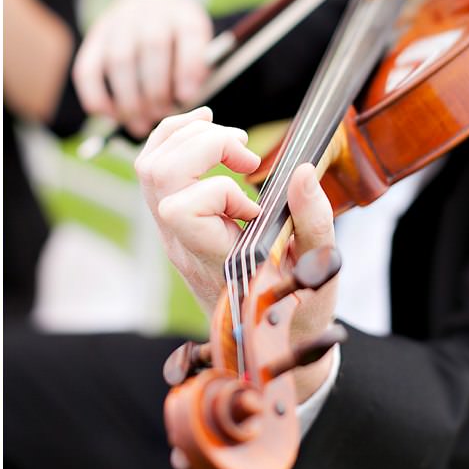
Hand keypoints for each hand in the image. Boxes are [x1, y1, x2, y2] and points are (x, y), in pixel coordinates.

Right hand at [73, 0, 212, 136]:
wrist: (147, 9)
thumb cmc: (177, 43)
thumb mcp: (196, 49)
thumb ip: (195, 70)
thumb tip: (183, 99)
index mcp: (181, 12)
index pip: (188, 32)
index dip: (187, 67)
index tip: (186, 98)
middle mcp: (148, 11)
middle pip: (151, 46)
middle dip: (156, 89)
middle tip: (160, 116)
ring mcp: (116, 22)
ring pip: (118, 60)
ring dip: (129, 99)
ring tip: (140, 124)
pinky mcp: (94, 39)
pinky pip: (87, 69)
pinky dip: (97, 96)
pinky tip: (110, 116)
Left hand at [136, 111, 337, 402]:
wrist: (268, 339)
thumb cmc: (296, 306)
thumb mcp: (319, 269)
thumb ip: (312, 221)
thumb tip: (303, 171)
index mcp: (213, 259)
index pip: (180, 211)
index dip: (217, 192)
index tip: (255, 207)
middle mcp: (181, 245)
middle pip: (159, 174)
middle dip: (205, 146)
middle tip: (247, 157)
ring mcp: (171, 233)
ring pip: (148, 168)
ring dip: (187, 136)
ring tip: (232, 139)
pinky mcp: (173, 222)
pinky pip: (154, 171)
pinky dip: (176, 139)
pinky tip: (207, 129)